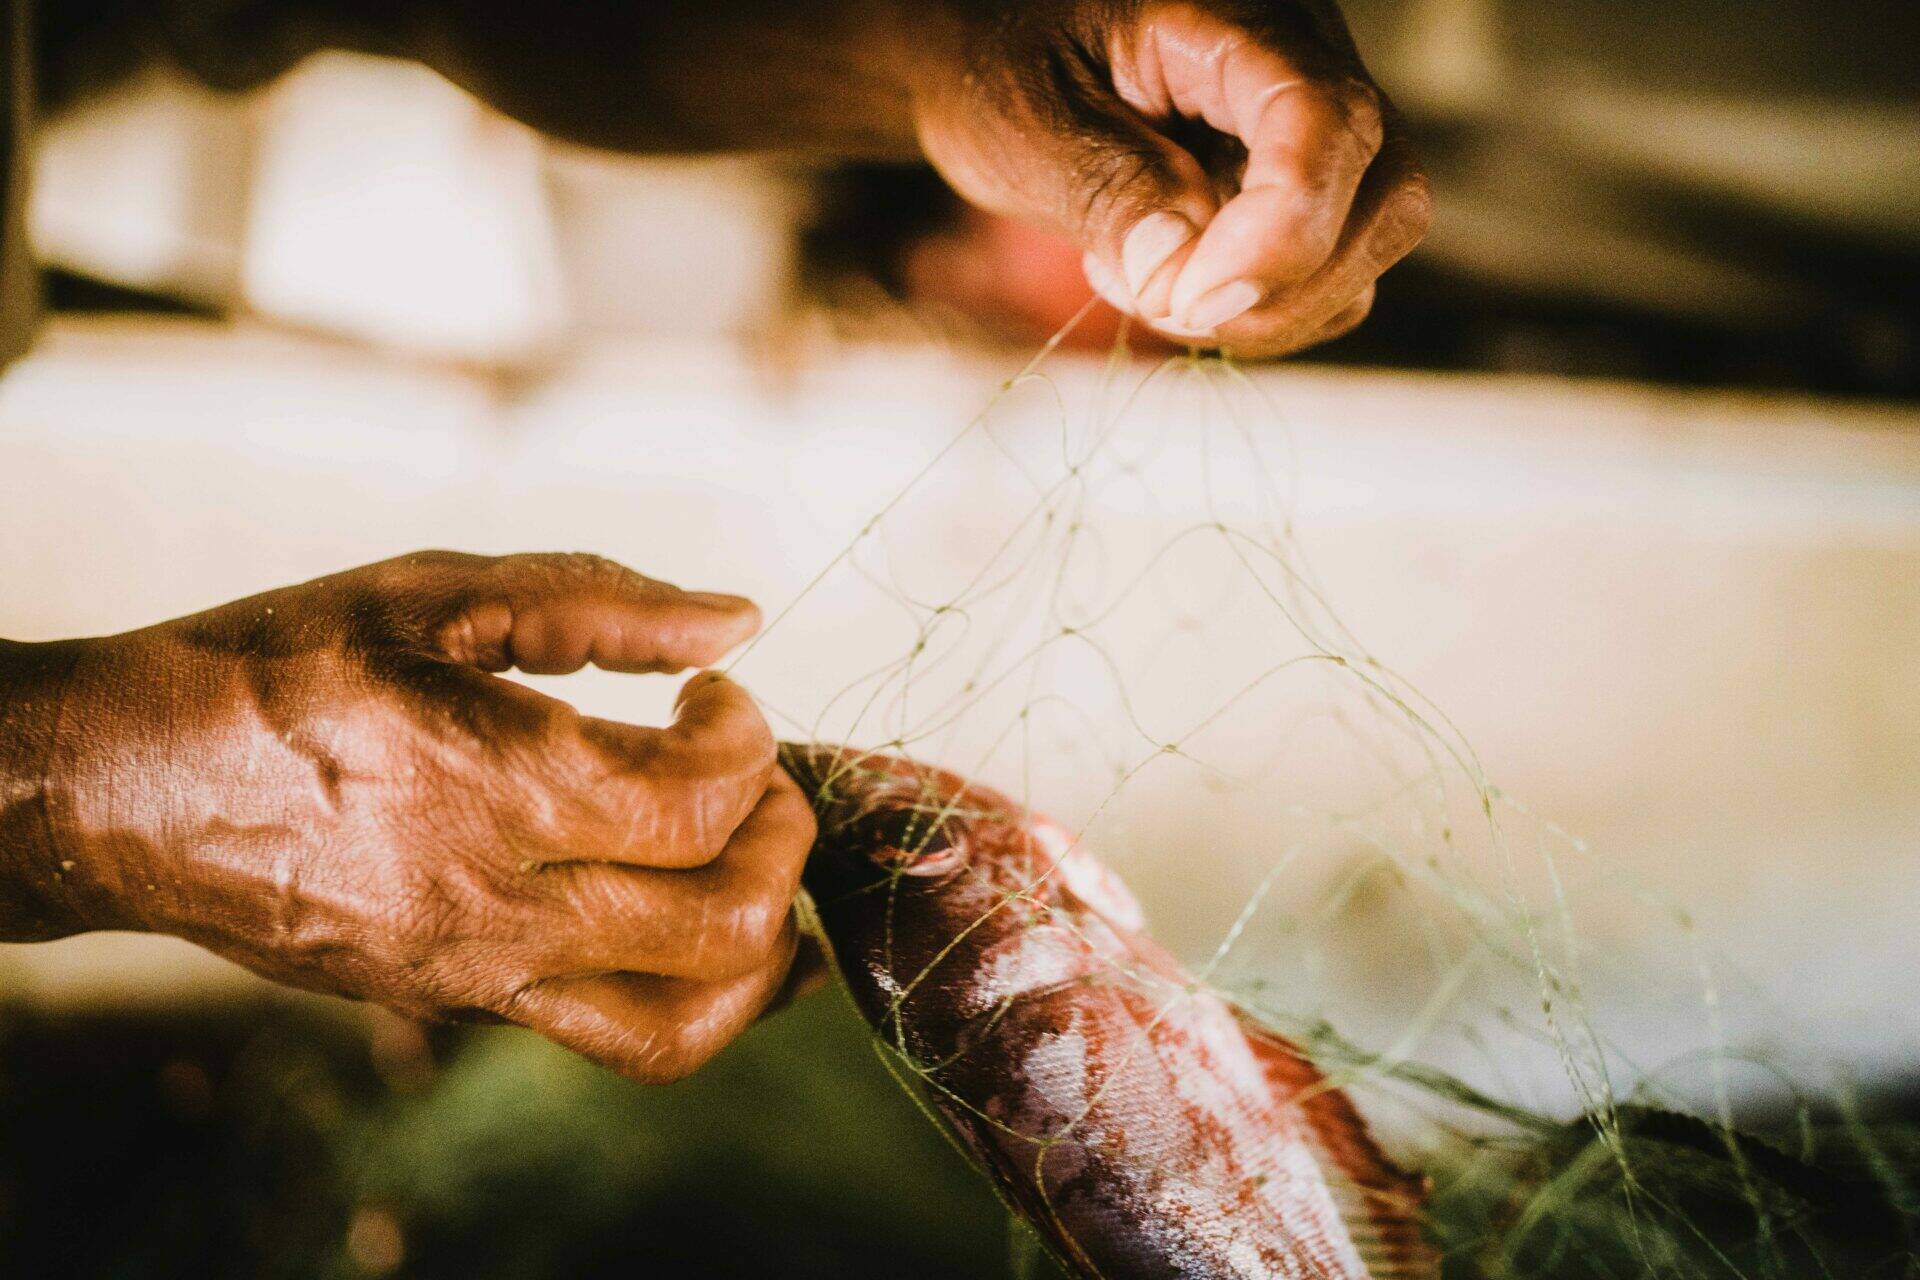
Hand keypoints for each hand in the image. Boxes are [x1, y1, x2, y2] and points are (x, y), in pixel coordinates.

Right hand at [0, 551, 815, 1081]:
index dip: (749, 737)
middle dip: (783, 835)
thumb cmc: (270, 671)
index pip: (697, 804)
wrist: (122, 794)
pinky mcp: (463, 1008)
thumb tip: (741, 618)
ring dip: (764, 942)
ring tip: (757, 856)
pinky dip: (704, 991)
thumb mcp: (424, 594)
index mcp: (486, 786)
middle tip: (758, 768)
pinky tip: (710, 914)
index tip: (718, 691)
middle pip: (721, 923)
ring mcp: (478, 976)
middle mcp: (492, 906)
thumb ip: (597, 602)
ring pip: (687, 1022)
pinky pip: (622, 1039)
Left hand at [364, 0, 1419, 357]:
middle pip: (1385, 187)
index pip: (1326, 128)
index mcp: (1238, 11)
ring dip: (1291, 301)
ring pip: (1371, 229)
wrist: (957, 22)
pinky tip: (1183, 295)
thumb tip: (1186, 290)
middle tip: (1180, 319)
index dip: (1282, 232)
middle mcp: (1294, 52)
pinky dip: (1270, 296)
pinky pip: (1322, 251)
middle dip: (1301, 279)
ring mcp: (1296, 112)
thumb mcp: (1018, 115)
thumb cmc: (972, 37)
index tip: (1191, 304)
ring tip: (1169, 307)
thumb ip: (1112, 194)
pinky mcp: (1276, 166)